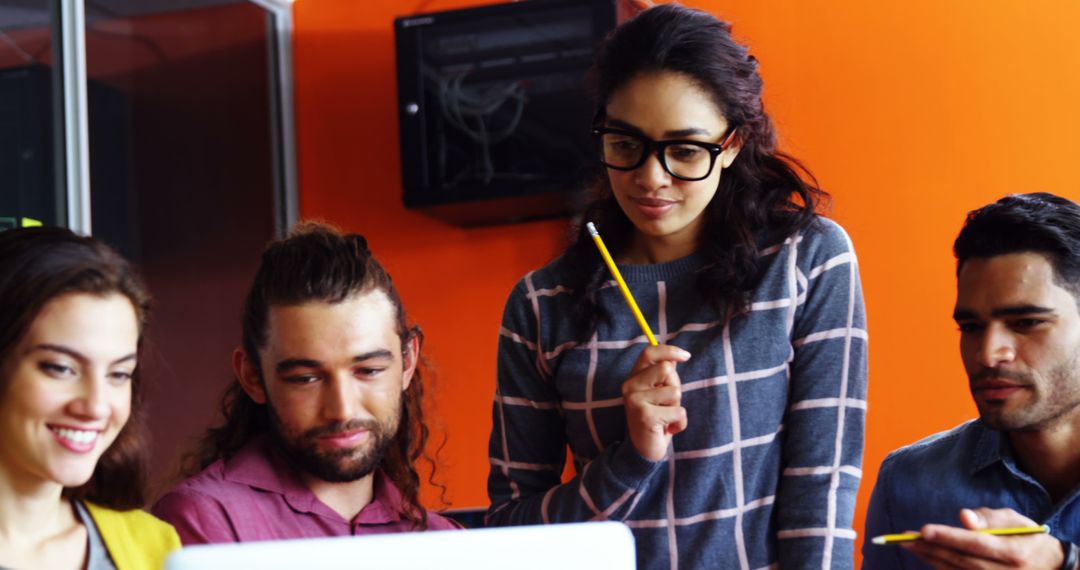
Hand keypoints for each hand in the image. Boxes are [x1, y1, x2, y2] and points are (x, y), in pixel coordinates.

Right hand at [621, 344, 689, 461]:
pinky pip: (679, 412)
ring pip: (675, 392)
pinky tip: (668, 429)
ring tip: (666, 417)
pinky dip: (680, 423)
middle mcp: (630, 386)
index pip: (649, 353)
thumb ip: (663, 376)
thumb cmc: (655, 418)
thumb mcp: (658, 393)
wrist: (643, 450)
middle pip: (666, 369)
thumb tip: (676, 357)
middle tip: (667, 404)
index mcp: (633, 377)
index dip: (669, 351)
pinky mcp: (645, 416)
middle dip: (676, 386)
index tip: (686, 356)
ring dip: (677, 407)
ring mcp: (635, 401)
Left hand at [903, 507, 1064, 568]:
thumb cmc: (1027, 537)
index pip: (976, 544)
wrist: (1051, 567)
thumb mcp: (1014, 520)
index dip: (949, 537)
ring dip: (931, 559)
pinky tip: (926, 557)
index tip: (924, 530)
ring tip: (910, 544)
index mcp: (1014, 551)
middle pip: (962, 561)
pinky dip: (942, 568)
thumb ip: (988, 518)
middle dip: (932, 549)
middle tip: (905, 538)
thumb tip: (963, 516)